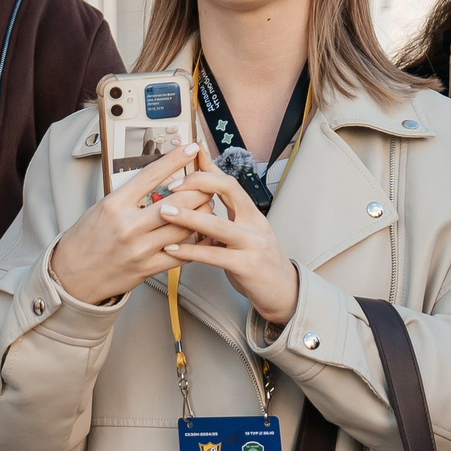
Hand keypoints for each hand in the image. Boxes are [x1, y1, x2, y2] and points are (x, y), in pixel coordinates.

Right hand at [48, 145, 203, 304]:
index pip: (151, 175)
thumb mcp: (101, 208)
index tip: (191, 149)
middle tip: (209, 182)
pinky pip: (181, 254)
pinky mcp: (148, 268)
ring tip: (208, 206)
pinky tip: (204, 235)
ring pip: (184, 227)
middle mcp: (128, 226)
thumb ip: (128, 196)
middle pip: (177, 202)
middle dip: (199, 190)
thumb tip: (156, 180)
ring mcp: (140, 249)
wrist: (70, 277)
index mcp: (114, 205)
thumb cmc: (85, 240)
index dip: (175, 159)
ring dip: (201, 215)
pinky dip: (196, 243)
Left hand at [159, 149, 303, 326]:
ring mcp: (253, 244)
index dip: (208, 167)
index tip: (188, 158)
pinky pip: (215, 256)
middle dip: (198, 182)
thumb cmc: (259, 263)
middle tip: (171, 185)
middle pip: (228, 189)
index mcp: (252, 213)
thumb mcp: (245, 234)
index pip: (229, 181)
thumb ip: (225, 218)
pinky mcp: (248, 266)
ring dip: (189, 217)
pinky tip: (172, 248)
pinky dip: (192, 251)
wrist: (285, 292)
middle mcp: (255, 223)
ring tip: (165, 212)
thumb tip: (200, 202)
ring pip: (218, 224)